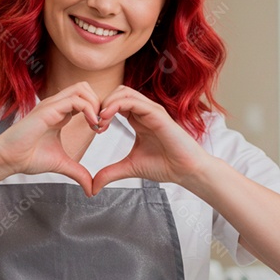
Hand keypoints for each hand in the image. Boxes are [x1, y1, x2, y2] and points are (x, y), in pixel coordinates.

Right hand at [0, 82, 100, 193]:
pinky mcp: (48, 110)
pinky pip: (75, 100)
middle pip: (85, 88)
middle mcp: (56, 105)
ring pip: (82, 88)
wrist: (8, 159)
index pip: (84, 99)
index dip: (97, 111)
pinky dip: (89, 109)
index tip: (100, 130)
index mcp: (60, 114)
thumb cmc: (28, 158)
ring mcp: (52, 105)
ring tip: (97, 124)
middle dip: (99, 103)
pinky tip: (92, 125)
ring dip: (95, 104)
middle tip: (102, 124)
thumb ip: (78, 173)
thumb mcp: (61, 164)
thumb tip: (91, 190)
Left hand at [91, 85, 212, 195]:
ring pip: (124, 92)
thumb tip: (93, 186)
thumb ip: (110, 173)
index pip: (115, 102)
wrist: (186, 171)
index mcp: (138, 119)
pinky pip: (133, 101)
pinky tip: (107, 118)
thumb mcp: (130, 168)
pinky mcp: (157, 114)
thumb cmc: (165, 166)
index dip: (101, 111)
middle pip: (118, 92)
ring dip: (107, 103)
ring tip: (100, 121)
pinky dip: (116, 105)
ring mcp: (151, 111)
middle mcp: (144, 111)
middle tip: (95, 123)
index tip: (94, 129)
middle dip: (102, 104)